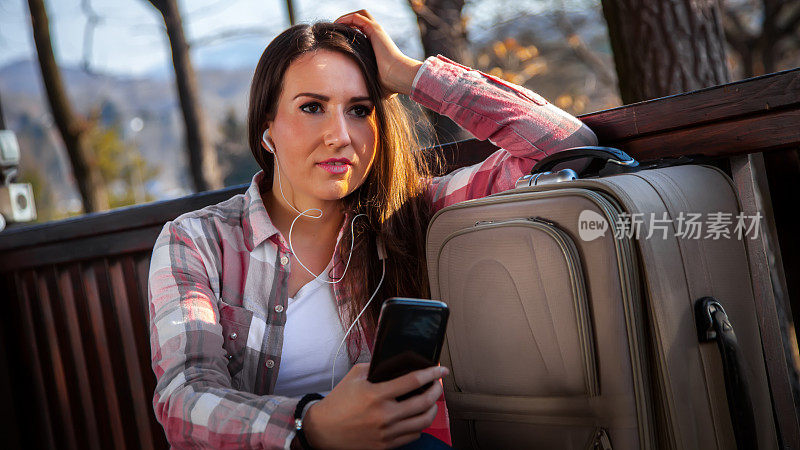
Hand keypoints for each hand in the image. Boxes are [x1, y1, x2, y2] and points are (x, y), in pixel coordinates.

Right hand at [302, 363, 448, 448]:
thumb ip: (376, 367)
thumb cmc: (338, 402)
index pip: (413, 381)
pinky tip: (417, 416)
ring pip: (423, 422)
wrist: (323, 430)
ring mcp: (386, 433)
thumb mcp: (355, 376)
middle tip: (438, 384)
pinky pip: (413, 436)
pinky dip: (419, 425)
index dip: (431, 373)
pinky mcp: (385, 446)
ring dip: (432, 409)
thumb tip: (398, 363)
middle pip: (424, 403)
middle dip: (436, 390)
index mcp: (376, 395)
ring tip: (431, 401)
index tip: (441, 370)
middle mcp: (384, 415)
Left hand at [334, 10, 422, 95]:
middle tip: (336, 30)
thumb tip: (364, 104)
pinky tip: (337, 25)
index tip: (338, 40)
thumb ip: (369, 88)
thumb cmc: (391, 84)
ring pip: (360, 14)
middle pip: (362, 18)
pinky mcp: (375, 30)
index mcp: (378, 45)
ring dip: (346, 17)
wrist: (400, 78)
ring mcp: (377, 32)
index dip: (351, 32)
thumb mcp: (376, 85)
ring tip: (335, 25)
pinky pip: (357, 18)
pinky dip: (346, 19)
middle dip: (347, 21)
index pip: (363, 31)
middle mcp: (378, 36)